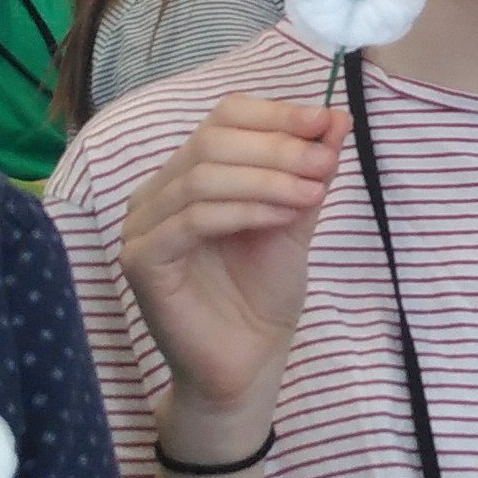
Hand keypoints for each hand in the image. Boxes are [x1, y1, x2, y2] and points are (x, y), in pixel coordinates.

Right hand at [117, 96, 349, 441]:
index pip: (224, 118)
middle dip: (276, 146)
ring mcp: (142, 227)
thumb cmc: (263, 295)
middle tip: (324, 161)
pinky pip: (192, 219)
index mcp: (188, 174)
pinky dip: (245, 210)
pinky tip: (283, 217)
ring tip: (313, 192)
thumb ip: (308, 171)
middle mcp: (157, 193)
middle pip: (212, 140)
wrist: (248, 364)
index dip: (274, 114)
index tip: (326, 120)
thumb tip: (336, 116)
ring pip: (202, 177)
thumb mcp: (295, 219)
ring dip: (267, 178)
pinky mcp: (141, 261)